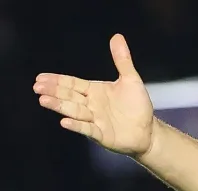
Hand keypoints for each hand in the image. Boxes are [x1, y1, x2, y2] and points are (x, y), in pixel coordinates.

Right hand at [33, 34, 153, 156]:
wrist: (148, 130)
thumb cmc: (137, 105)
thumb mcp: (131, 80)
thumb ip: (122, 60)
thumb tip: (117, 37)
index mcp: (94, 91)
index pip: (72, 84)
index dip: (57, 80)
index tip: (40, 77)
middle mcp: (91, 105)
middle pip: (69, 96)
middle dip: (54, 91)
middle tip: (37, 87)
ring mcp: (95, 120)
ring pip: (74, 111)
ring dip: (60, 106)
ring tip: (44, 100)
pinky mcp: (101, 134)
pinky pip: (87, 129)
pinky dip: (77, 126)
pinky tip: (65, 122)